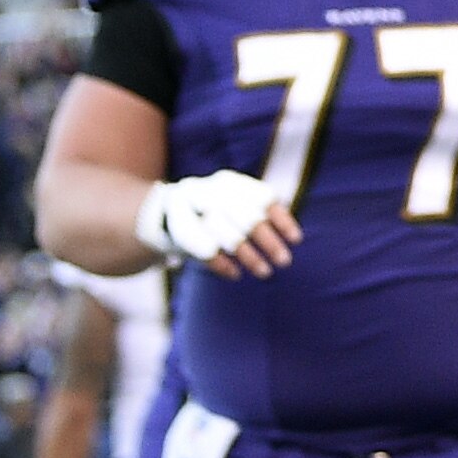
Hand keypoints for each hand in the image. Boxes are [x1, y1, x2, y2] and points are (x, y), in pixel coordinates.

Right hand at [140, 171, 299, 277]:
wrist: (161, 215)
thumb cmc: (211, 214)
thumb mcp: (233, 206)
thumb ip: (257, 213)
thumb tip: (293, 237)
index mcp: (230, 182)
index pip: (264, 198)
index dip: (282, 219)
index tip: (297, 240)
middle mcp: (210, 190)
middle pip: (248, 218)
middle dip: (269, 242)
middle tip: (285, 262)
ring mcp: (191, 207)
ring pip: (228, 235)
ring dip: (249, 256)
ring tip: (265, 272)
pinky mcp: (174, 226)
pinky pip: (205, 249)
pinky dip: (222, 264)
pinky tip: (235, 274)